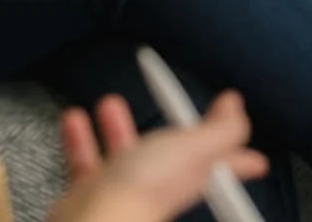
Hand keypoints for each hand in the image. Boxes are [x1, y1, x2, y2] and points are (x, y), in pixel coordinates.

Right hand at [48, 92, 268, 221]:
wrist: (96, 219)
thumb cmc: (145, 190)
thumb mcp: (197, 149)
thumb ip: (223, 130)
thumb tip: (236, 108)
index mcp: (191, 177)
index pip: (219, 162)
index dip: (229, 146)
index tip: (232, 126)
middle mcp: (158, 186)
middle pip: (167, 155)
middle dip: (164, 126)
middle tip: (164, 102)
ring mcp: (122, 191)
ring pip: (123, 155)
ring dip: (116, 127)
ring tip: (108, 103)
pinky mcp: (90, 194)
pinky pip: (84, 164)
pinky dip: (80, 140)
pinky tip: (75, 120)